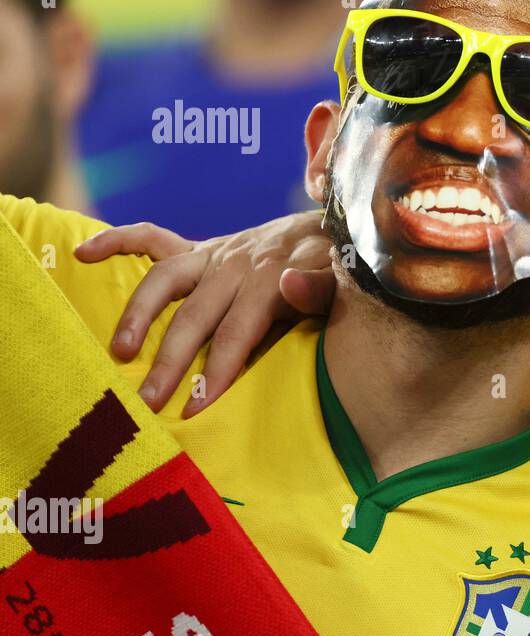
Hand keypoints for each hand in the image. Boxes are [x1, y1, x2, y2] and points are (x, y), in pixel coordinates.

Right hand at [75, 211, 336, 416]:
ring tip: (119, 352)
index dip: (218, 370)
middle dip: (171, 361)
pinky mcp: (201, 248)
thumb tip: (290, 285)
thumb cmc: (336, 269)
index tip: (196, 407)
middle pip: (195, 317)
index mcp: (269, 281)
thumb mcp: (340, 280)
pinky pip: (152, 238)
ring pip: (164, 282)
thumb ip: (321, 288)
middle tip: (148, 401)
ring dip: (138, 315)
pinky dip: (116, 241)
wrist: (334, 229)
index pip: (238, 332)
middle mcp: (235, 266)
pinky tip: (83, 254)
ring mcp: (214, 255)